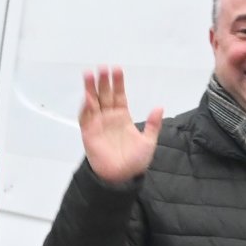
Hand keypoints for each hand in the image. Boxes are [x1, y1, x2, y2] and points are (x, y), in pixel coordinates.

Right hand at [79, 66, 163, 183]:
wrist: (121, 178)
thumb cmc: (134, 161)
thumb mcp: (148, 141)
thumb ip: (152, 124)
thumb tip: (159, 107)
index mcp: (122, 117)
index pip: (119, 95)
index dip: (118, 83)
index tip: (117, 70)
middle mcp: (109, 118)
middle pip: (104, 94)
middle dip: (103, 81)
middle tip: (102, 67)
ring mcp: (98, 124)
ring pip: (93, 102)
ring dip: (90, 88)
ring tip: (89, 74)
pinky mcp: (89, 133)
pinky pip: (85, 117)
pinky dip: (86, 107)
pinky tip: (88, 97)